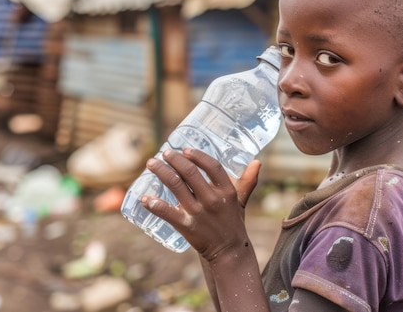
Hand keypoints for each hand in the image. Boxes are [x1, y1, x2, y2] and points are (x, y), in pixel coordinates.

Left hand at [140, 148, 260, 260]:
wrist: (229, 251)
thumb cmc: (232, 222)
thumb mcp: (240, 200)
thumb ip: (247, 181)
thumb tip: (257, 162)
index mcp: (227, 191)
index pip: (212, 166)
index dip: (198, 156)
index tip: (186, 150)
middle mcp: (213, 200)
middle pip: (190, 173)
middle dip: (174, 159)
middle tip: (164, 153)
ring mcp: (199, 213)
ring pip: (176, 186)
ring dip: (161, 172)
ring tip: (151, 164)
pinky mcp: (187, 227)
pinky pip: (168, 213)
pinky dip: (154, 204)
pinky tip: (145, 198)